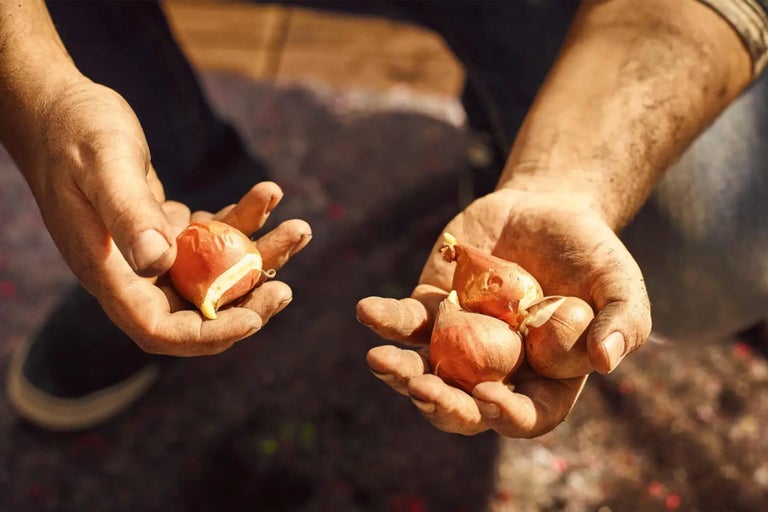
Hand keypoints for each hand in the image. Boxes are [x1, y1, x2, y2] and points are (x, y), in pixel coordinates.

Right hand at [21, 78, 310, 354]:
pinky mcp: (165, 229)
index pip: (160, 330)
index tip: (254, 319)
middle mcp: (132, 273)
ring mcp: (150, 253)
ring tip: (299, 228)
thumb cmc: (74, 131)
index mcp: (109, 274)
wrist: (60, 109)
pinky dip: (242, 221)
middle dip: (246, 303)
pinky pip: (212, 237)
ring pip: (214, 273)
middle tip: (286, 289)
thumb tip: (159, 263)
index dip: (208, 333)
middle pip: (196, 310)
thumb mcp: (103, 166)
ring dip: (259, 255)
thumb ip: (129, 213)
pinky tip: (267, 194)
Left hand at [357, 188, 650, 436]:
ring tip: (380, 359)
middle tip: (421, 389)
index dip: (506, 415)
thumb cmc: (590, 252)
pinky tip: (368, 311)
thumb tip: (606, 362)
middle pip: (464, 406)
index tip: (487, 397)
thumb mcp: (619, 282)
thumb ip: (622, 321)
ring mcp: (460, 341)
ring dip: (400, 371)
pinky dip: (386, 318)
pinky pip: (405, 321)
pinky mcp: (432, 308)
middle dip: (441, 404)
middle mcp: (497, 369)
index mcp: (544, 378)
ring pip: (425, 370)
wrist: (546, 207)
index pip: (526, 414)